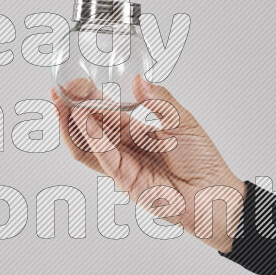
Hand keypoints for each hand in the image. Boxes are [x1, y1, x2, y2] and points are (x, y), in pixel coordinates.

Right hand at [50, 75, 245, 252]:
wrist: (214, 193)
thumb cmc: (203, 161)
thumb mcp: (183, 121)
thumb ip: (160, 101)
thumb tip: (138, 81)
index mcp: (137, 132)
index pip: (105, 112)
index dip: (88, 98)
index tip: (76, 82)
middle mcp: (125, 148)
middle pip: (89, 127)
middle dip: (72, 108)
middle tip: (60, 89)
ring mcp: (122, 165)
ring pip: (86, 145)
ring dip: (72, 124)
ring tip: (62, 103)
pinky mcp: (125, 180)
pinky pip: (103, 158)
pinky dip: (92, 138)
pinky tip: (83, 121)